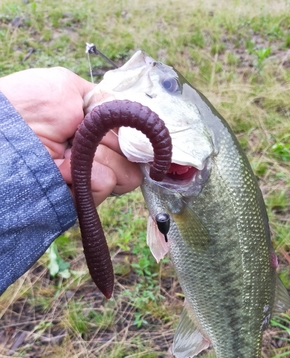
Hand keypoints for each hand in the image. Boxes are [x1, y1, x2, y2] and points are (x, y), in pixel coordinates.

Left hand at [0, 67, 142, 205]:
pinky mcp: (82, 199)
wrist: (1, 131)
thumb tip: (134, 118)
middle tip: (85, 136)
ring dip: (101, 156)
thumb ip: (104, 100)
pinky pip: (107, 183)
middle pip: (135, 161)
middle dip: (116, 144)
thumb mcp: (67, 86)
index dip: (136, 135)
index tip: (128, 127)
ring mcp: (90, 181)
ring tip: (69, 151)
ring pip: (128, 174)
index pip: (134, 142)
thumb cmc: (25, 106)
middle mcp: (97, 159)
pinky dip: (91, 172)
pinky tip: (65, 167)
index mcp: (96, 134)